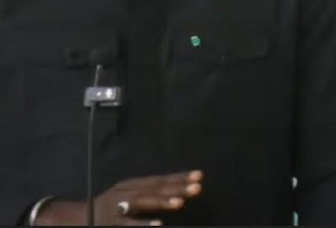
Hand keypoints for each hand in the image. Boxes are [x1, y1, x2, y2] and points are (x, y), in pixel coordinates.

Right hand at [34, 171, 202, 225]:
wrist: (73, 218)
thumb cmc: (108, 208)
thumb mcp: (128, 195)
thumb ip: (151, 193)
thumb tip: (181, 190)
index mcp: (131, 185)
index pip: (160, 180)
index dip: (179, 177)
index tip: (199, 175)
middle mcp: (124, 193)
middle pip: (153, 188)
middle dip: (176, 188)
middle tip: (197, 187)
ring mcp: (116, 208)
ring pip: (142, 203)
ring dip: (162, 202)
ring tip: (180, 203)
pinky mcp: (110, 224)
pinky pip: (129, 224)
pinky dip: (144, 224)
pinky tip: (159, 224)